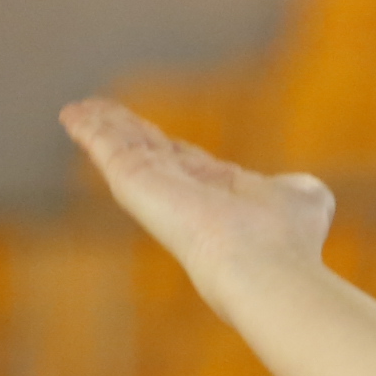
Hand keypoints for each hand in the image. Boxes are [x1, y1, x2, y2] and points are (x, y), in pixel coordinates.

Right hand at [62, 98, 334, 291]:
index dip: (168, 147)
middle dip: (126, 134)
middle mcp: (184, 193)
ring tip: (76, 109)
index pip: (186, 165)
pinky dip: (90, 131)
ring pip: (123, 150)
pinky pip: (108, 149)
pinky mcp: (135, 181)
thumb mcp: (304, 199)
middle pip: (148, 154)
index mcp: (219, 193)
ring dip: (101, 128)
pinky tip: (72, 114)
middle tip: (100, 115)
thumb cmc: (289, 240)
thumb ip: (298, 189)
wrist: (265, 266)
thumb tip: (304, 188)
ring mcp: (157, 188)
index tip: (152, 135)